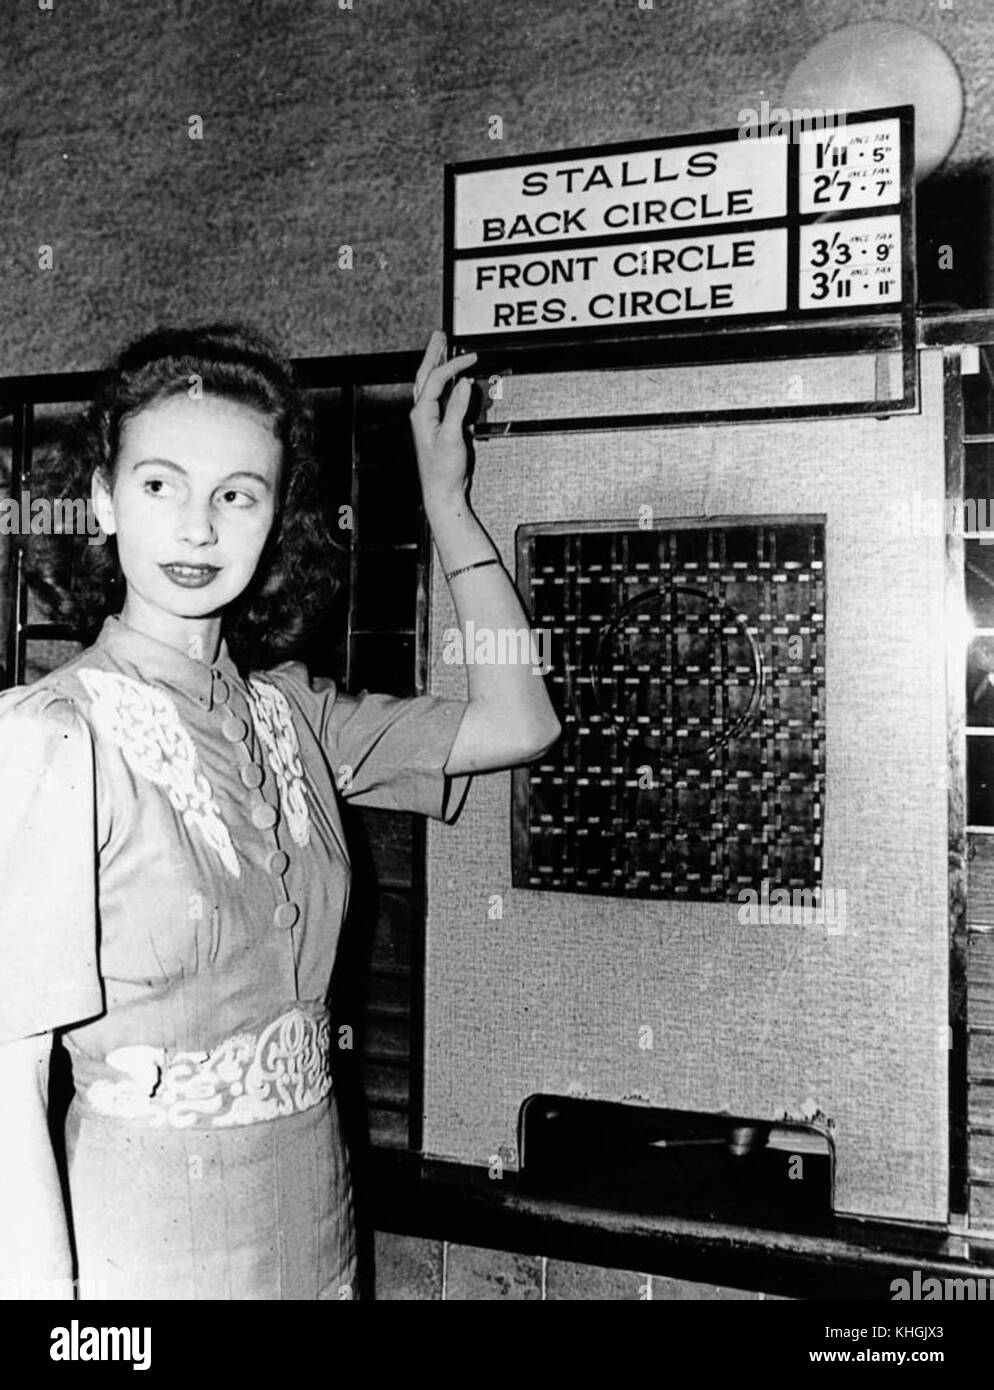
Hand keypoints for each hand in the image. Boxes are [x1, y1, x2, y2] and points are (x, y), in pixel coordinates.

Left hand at [410, 330, 477, 501]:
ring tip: (442, 349)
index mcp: (422, 413)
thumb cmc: (442, 470)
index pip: (438, 379)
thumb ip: (457, 408)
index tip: (471, 357)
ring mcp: (428, 419)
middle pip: (425, 375)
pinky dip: (443, 382)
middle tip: (440, 335)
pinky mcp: (437, 426)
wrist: (442, 490)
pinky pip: (437, 396)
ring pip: (428, 384)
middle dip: (433, 354)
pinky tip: (451, 380)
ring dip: (435, 365)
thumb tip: (464, 384)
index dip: (454, 365)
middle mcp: (421, 414)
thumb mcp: (452, 436)